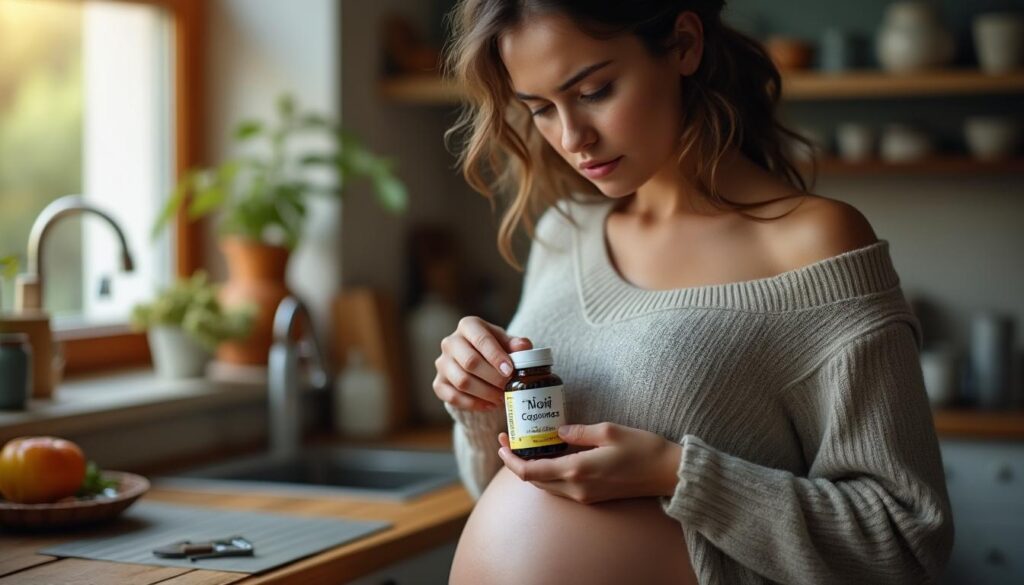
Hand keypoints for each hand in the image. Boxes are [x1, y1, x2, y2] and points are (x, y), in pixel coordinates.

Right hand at [433, 316, 532, 411]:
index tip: (510, 371)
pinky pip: (453, 397)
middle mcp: (450, 342)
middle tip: (508, 386)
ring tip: (501, 398)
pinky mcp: (438, 383)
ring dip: (485, 393)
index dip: (496, 356)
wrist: (477, 362)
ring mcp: (442, 363)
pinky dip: (473, 404)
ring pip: (462, 382)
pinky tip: (489, 405)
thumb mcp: (507, 343)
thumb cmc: (494, 349)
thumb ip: (516, 344)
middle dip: (492, 377)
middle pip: (470, 362)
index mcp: (468, 326)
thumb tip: (524, 347)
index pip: (481, 339)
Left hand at [497, 422, 681, 503]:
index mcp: (577, 471)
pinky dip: (547, 473)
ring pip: (546, 486)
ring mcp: (585, 496)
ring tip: (525, 446)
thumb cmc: (643, 449)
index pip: (530, 472)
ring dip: (531, 468)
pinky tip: (548, 456)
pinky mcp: (592, 497)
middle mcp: (577, 488)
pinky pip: (559, 488)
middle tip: (508, 440)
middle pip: (534, 481)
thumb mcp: (609, 430)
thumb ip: (578, 431)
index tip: (502, 443)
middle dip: (516, 462)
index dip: (510, 460)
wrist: (668, 473)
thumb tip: (556, 431)